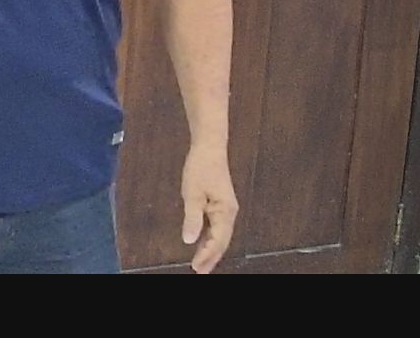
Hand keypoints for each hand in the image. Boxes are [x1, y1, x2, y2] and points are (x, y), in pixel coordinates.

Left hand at [179, 144, 237, 273]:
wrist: (210, 148)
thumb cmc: (200, 168)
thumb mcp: (192, 194)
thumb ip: (192, 218)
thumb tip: (189, 240)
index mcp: (225, 212)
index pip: (217, 241)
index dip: (207, 255)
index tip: (196, 267)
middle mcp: (230, 213)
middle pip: (222, 242)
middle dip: (211, 257)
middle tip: (199, 271)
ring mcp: (227, 209)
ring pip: (221, 235)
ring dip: (212, 249)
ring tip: (201, 263)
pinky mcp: (222, 204)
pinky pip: (218, 227)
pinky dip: (211, 238)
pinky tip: (202, 243)